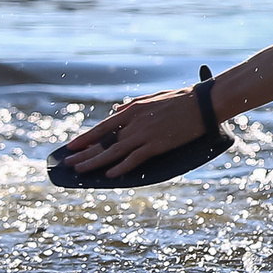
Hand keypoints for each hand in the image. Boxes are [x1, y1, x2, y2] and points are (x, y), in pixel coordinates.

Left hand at [53, 87, 203, 180]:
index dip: (86, 137)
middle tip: (68, 163)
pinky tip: (110, 174)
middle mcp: (135, 123)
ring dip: (95, 162)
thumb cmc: (181, 99)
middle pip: (105, 142)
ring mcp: (145, 135)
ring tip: (79, 170)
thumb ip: (133, 105)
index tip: (71, 145)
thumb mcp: (153, 98)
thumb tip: (117, 110)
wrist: (204, 103)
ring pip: (114, 152)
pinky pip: (135, 159)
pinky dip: (122, 167)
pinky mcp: (158, 145)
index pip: (103, 127)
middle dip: (85, 153)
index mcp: (134, 110)